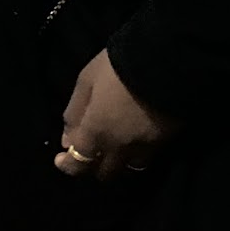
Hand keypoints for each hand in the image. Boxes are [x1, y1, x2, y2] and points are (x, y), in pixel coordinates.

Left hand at [55, 50, 175, 181]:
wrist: (168, 58)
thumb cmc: (119, 65)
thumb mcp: (86, 81)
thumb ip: (74, 113)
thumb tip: (67, 141)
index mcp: (96, 132)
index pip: (78, 165)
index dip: (67, 166)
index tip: (62, 158)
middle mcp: (119, 147)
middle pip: (105, 172)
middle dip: (95, 166)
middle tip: (92, 151)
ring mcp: (146, 146)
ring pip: (130, 168)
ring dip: (121, 162)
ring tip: (118, 147)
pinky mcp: (168, 140)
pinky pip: (150, 155)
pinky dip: (140, 152)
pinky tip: (138, 139)